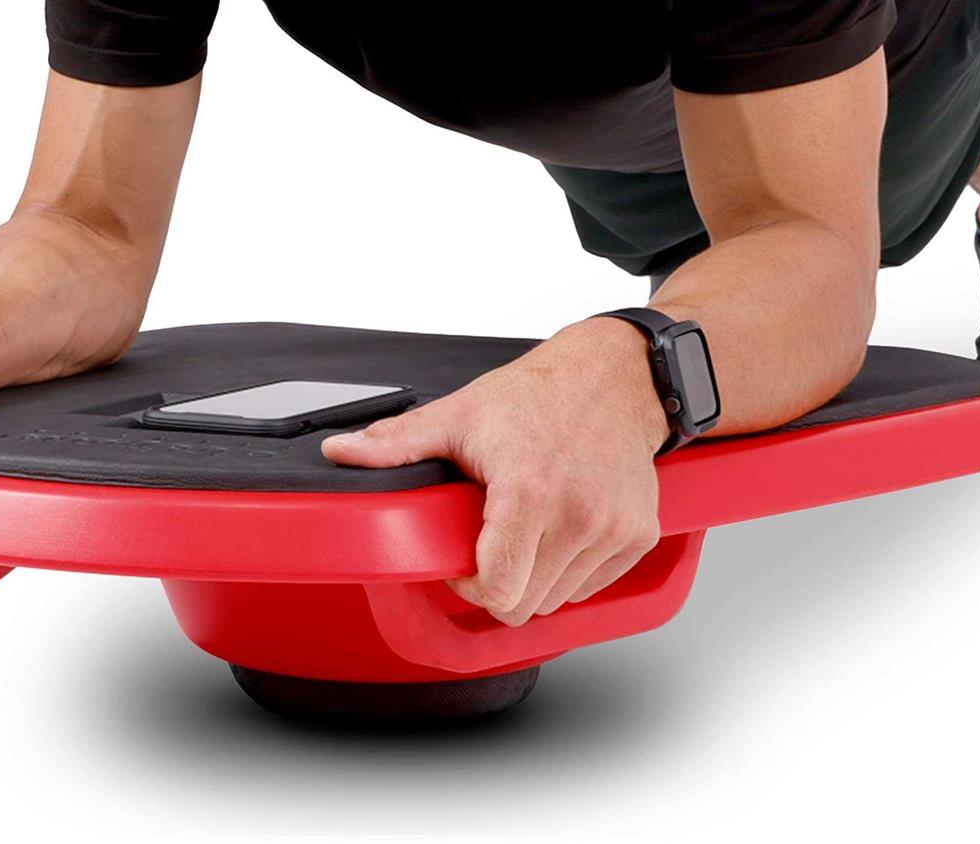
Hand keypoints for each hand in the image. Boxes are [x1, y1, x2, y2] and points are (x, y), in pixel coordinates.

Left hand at [321, 318, 670, 623]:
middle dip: (500, 582)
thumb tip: (340, 452)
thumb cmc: (539, 394)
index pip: (497, 591)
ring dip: (537, 576)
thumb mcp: (460, 413)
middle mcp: (577, 516)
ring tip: (528, 526)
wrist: (615, 376)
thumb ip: (396, 443)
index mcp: (528, 492)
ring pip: (559, 600)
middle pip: (525, 604)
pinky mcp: (638, 534)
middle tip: (492, 540)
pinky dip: (572, 569)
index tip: (464, 558)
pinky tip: (561, 526)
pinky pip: (594, 586)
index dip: (470, 584)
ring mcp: (613, 528)